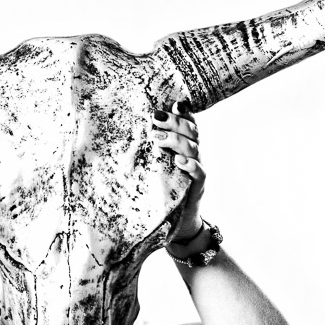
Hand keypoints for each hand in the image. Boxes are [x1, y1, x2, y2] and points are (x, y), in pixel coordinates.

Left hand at [151, 101, 204, 242]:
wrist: (178, 223)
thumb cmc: (162, 189)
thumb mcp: (155, 165)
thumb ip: (149, 149)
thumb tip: (125, 130)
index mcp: (183, 146)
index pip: (188, 122)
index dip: (183, 110)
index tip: (172, 101)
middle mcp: (193, 154)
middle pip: (191, 130)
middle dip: (173, 121)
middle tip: (154, 117)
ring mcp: (197, 170)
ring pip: (194, 147)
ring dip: (176, 140)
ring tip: (156, 137)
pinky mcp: (198, 187)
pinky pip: (200, 172)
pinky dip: (191, 165)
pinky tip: (179, 161)